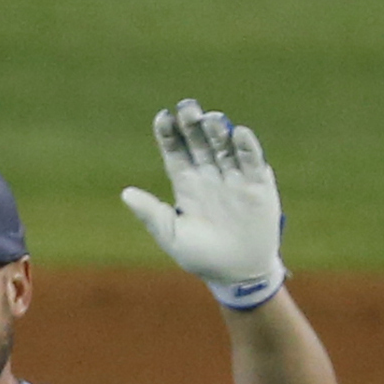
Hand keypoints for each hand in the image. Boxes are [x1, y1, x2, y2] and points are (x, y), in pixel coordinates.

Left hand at [119, 100, 286, 309]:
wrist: (238, 275)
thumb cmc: (203, 257)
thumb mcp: (172, 236)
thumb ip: (152, 214)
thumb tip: (125, 194)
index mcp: (186, 183)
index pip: (175, 151)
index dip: (169, 134)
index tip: (163, 118)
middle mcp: (209, 174)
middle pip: (199, 141)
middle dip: (192, 124)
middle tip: (186, 107)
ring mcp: (234, 177)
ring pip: (223, 146)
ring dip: (217, 130)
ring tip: (210, 118)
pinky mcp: (258, 184)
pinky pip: (252, 160)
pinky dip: (246, 146)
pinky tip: (238, 133)